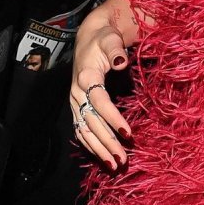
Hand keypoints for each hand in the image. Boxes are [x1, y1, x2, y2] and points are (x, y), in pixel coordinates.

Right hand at [70, 19, 131, 167]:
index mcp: (86, 76)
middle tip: (123, 159)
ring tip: (114, 164)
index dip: (113, 119)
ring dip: (98, 149)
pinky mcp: (76, 107)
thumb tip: (121, 62)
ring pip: (84, 129)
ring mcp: (75, 102)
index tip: (128, 134)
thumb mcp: (110, 39)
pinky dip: (90, 145)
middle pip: (92, 121)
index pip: (100, 102)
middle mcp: (77, 92)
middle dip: (107, 142)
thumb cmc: (103, 40)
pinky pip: (80, 129)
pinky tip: (102, 156)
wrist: (88, 39)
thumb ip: (116, 50)